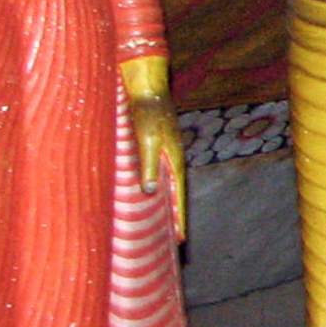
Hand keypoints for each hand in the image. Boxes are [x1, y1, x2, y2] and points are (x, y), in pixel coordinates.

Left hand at [127, 92, 187, 239]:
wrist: (146, 87)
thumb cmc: (145, 112)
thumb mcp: (145, 140)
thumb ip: (148, 165)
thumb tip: (150, 192)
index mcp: (174, 161)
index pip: (179, 197)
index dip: (179, 218)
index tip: (181, 239)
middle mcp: (172, 160)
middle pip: (177, 195)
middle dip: (177, 217)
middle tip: (177, 239)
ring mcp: (165, 154)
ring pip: (169, 185)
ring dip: (168, 204)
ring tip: (166, 223)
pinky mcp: (156, 148)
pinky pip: (160, 175)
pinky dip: (159, 189)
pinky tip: (152, 194)